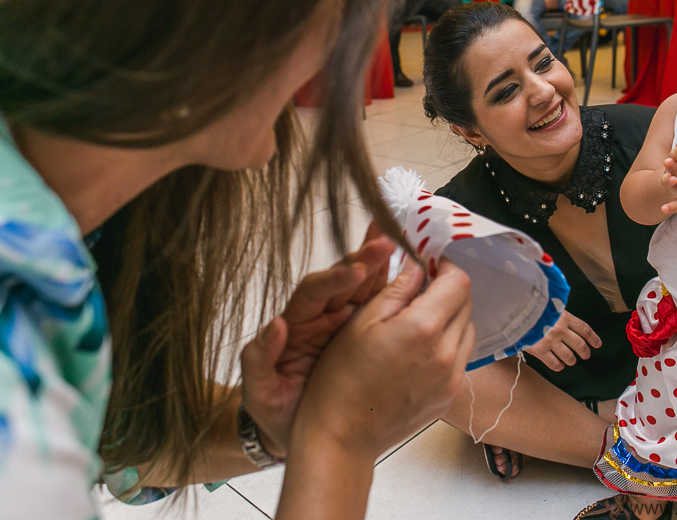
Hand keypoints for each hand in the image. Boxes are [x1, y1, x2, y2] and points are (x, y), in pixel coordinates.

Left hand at [240, 235, 395, 455]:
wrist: (304, 434)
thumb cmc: (278, 409)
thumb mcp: (261, 391)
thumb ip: (259, 358)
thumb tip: (275, 325)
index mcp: (298, 323)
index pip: (313, 291)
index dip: (335, 279)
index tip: (356, 272)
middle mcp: (323, 315)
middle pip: (344, 278)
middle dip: (365, 259)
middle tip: (387, 243)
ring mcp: (348, 322)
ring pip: (367, 285)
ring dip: (384, 264)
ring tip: (404, 242)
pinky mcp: (369, 334)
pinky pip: (384, 305)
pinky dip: (399, 287)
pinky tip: (417, 273)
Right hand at [291, 258, 474, 460]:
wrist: (342, 434)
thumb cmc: (341, 378)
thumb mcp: (361, 321)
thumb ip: (396, 289)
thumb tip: (418, 266)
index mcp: (423, 328)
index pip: (458, 282)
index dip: (445, 268)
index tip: (430, 266)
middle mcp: (446, 354)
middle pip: (467, 304)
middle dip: (447, 291)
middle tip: (420, 291)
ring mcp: (452, 378)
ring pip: (467, 330)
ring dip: (450, 319)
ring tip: (418, 324)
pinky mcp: (451, 396)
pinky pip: (461, 358)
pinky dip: (448, 346)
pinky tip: (418, 351)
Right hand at [525, 311, 601, 370]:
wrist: (512, 311)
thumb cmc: (529, 306)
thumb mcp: (547, 304)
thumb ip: (558, 312)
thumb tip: (565, 318)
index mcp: (564, 317)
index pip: (584, 329)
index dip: (593, 338)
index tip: (597, 343)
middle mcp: (560, 330)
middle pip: (580, 345)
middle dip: (585, 352)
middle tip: (586, 354)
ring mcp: (551, 341)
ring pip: (569, 356)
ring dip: (572, 360)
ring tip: (571, 361)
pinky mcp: (539, 350)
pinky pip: (554, 363)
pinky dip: (558, 366)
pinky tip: (559, 365)